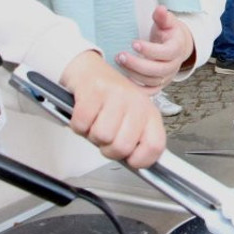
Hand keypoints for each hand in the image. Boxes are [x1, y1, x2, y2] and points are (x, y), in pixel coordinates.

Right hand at [61, 50, 166, 167]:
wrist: (90, 69)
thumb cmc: (111, 98)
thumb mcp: (132, 117)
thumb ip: (136, 139)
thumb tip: (136, 163)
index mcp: (149, 113)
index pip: (155, 146)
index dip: (140, 160)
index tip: (130, 160)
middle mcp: (136, 103)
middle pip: (122, 146)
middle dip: (107, 149)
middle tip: (105, 137)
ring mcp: (115, 95)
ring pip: (102, 136)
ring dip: (91, 135)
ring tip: (95, 123)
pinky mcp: (94, 91)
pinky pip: (82, 124)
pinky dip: (78, 125)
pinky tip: (84, 115)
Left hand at [116, 6, 195, 93]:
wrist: (178, 47)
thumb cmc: (169, 33)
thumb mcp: (168, 22)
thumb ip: (163, 16)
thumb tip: (160, 9)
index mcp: (176, 49)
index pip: (166, 53)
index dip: (150, 50)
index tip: (134, 43)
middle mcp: (173, 65)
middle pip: (158, 70)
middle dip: (137, 64)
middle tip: (120, 56)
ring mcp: (167, 77)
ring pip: (151, 81)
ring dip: (133, 74)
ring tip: (118, 62)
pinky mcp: (160, 84)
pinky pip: (149, 91)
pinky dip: (137, 89)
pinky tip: (124, 82)